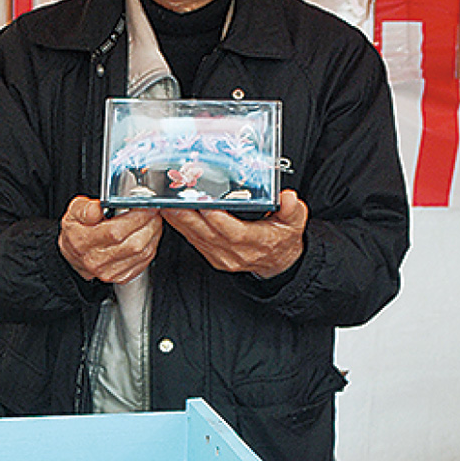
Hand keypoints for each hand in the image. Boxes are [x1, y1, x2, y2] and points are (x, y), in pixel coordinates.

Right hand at [58, 196, 161, 283]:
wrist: (74, 254)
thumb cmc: (76, 232)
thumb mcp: (74, 212)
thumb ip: (85, 208)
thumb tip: (97, 208)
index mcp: (84, 242)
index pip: (115, 231)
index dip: (136, 218)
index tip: (145, 207)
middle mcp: (96, 260)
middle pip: (133, 244)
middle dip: (149, 225)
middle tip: (153, 212)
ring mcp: (109, 271)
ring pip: (142, 253)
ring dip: (153, 235)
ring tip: (153, 221)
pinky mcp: (120, 276)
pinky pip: (143, 262)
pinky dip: (151, 246)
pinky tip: (149, 236)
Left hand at [162, 189, 306, 278]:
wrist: (278, 262)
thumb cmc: (283, 239)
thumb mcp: (295, 222)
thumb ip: (292, 210)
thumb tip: (288, 198)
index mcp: (255, 242)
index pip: (232, 231)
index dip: (215, 217)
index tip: (202, 201)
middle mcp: (235, 252)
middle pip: (207, 233)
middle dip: (187, 216)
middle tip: (171, 198)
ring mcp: (222, 256)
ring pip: (196, 238)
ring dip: (179, 221)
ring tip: (164, 203)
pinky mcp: (213, 256)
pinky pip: (194, 241)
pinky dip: (182, 227)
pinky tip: (171, 214)